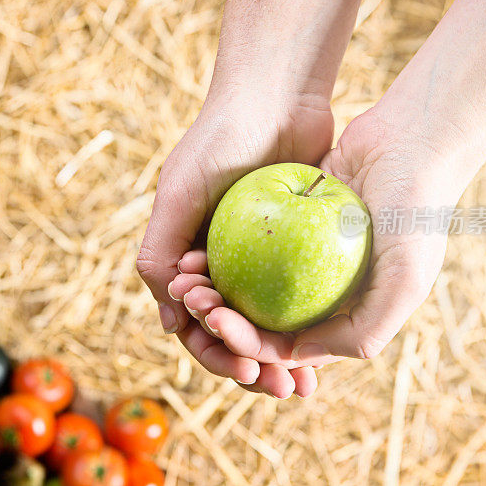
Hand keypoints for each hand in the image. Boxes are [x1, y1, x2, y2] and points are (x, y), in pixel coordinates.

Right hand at [136, 93, 333, 389]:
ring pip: (267, 322)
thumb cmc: (220, 141)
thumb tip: (169, 323)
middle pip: (233, 332)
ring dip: (282, 354)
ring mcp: (257, 257)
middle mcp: (219, 262)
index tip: (248, 369)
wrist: (275, 96)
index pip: (195, 323)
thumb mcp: (178, 194)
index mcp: (185, 256)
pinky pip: (299, 296)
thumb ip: (158, 252)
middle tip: (283, 389)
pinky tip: (327, 343)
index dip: (217, 353)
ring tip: (306, 385)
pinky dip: (308, 323)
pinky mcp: (294, 246)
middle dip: (253, 365)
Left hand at [168, 110, 459, 396]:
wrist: (412, 138)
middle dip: (223, 321)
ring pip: (250, 285)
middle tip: (193, 304)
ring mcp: (304, 258)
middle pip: (261, 320)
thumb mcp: (404, 280)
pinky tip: (197, 250)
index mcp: (347, 315)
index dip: (248, 345)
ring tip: (187, 281)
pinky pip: (249, 246)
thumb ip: (363, 331)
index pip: (288, 345)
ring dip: (217, 289)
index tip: (217, 325)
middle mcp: (323, 291)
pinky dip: (225, 252)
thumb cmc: (415, 210)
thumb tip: (298, 356)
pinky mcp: (288, 225)